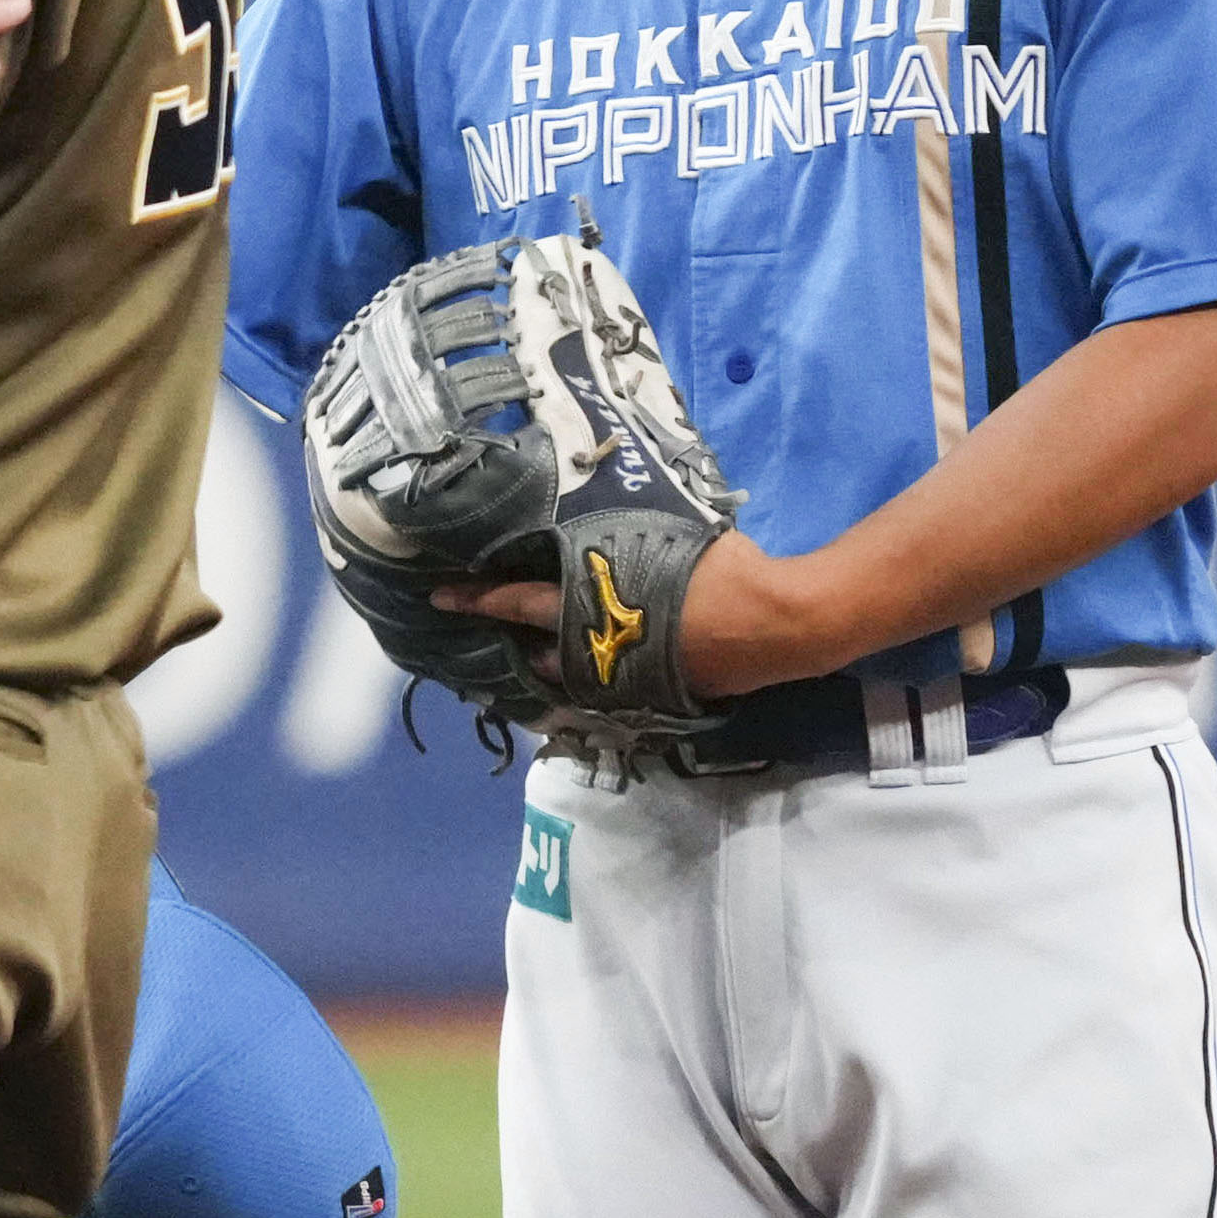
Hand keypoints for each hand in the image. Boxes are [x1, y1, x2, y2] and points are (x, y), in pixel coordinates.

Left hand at [436, 533, 805, 703]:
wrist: (778, 623)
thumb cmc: (715, 569)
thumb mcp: (655, 535)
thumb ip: (612, 539)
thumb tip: (587, 520)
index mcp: (588, 609)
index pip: (515, 602)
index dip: (476, 598)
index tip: (438, 596)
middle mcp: (596, 653)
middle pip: (536, 655)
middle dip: (515, 643)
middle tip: (493, 628)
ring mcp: (625, 683)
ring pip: (571, 677)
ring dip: (554, 661)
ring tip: (540, 644)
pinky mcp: (655, 696)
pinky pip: (608, 684)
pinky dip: (594, 670)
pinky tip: (599, 655)